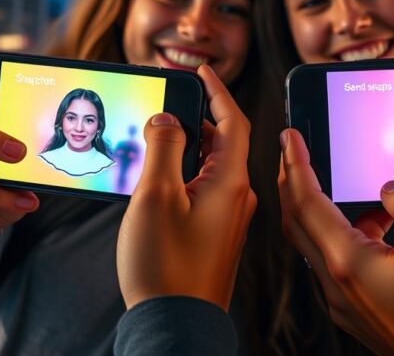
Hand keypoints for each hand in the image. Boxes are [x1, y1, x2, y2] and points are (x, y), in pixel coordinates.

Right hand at [117, 65, 256, 310]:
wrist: (175, 325)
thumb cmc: (165, 266)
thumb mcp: (156, 196)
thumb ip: (163, 148)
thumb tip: (168, 118)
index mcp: (231, 182)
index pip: (233, 122)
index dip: (217, 91)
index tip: (201, 69)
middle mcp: (238, 198)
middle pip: (224, 142)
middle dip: (199, 117)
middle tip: (171, 100)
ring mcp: (229, 219)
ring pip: (213, 168)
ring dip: (190, 147)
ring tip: (159, 136)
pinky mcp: (216, 236)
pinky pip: (207, 190)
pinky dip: (187, 173)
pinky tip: (162, 178)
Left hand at [278, 129, 393, 355]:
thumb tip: (390, 187)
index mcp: (348, 263)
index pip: (306, 202)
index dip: (296, 164)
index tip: (290, 136)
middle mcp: (340, 286)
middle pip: (301, 222)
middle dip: (295, 182)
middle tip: (298, 151)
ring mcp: (350, 303)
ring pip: (323, 243)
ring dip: (327, 208)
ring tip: (352, 184)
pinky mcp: (366, 312)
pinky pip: (344, 262)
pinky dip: (350, 233)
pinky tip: (380, 225)